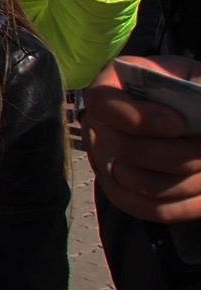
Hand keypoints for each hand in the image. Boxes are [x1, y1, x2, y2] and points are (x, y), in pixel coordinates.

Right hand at [84, 64, 200, 222]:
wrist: (190, 116)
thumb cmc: (192, 92)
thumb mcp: (195, 81)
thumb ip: (195, 91)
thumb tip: (198, 117)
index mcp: (112, 87)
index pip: (101, 103)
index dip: (140, 118)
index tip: (179, 124)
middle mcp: (98, 125)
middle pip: (126, 150)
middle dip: (178, 154)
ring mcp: (106, 162)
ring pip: (143, 183)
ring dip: (188, 179)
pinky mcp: (123, 193)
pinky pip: (150, 208)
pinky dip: (184, 203)